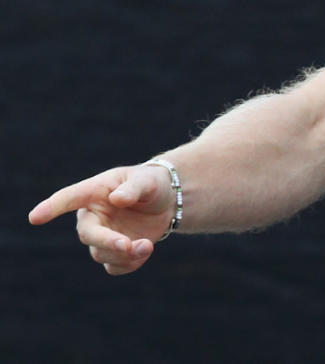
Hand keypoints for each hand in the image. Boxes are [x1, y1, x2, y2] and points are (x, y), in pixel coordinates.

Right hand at [28, 164, 175, 274]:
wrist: (166, 200)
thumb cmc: (151, 183)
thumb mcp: (147, 180)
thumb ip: (133, 188)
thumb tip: (117, 199)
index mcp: (94, 193)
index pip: (68, 198)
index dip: (51, 208)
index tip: (34, 217)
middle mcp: (92, 216)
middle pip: (87, 235)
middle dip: (107, 242)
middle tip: (128, 245)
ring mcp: (101, 236)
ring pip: (102, 254)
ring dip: (126, 254)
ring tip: (148, 244)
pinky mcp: (113, 252)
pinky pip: (113, 266)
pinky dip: (130, 264)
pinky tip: (145, 251)